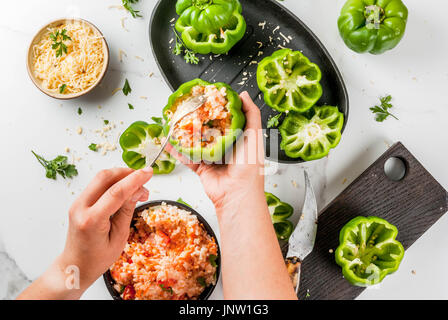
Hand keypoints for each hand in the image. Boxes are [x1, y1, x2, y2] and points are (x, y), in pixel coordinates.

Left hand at [18, 167, 152, 299]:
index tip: (149, 172)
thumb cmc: (96, 259)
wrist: (75, 266)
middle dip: (127, 173)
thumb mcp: (119, 238)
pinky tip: (126, 189)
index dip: (135, 180)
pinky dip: (114, 182)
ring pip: (100, 177)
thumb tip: (137, 190)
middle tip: (145, 179)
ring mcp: (77, 202)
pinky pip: (97, 184)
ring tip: (138, 187)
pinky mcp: (79, 201)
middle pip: (105, 177)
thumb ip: (127, 211)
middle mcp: (80, 207)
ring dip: (121, 176)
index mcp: (91, 220)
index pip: (116, 192)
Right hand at [168, 92, 296, 298]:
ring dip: (186, 133)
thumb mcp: (255, 135)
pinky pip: (187, 157)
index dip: (219, 108)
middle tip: (189, 107)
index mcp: (240, 138)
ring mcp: (212, 157)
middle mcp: (226, 147)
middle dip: (200, 119)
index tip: (209, 96)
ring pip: (196, 142)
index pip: (228, 119)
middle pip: (210, 129)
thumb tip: (244, 94)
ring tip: (176, 120)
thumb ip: (251, 114)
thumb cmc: (249, 167)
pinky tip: (169, 141)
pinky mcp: (201, 168)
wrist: (237, 194)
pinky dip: (177, 150)